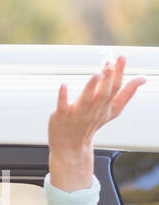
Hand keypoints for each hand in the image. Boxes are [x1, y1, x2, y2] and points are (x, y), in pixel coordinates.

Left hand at [49, 56, 144, 190]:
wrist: (71, 147)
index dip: (119, 72)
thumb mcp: (112, 111)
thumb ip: (127, 94)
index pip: (115, 88)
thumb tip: (143, 79)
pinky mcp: (61, 116)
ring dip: (91, 87)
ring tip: (96, 74)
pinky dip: (63, 96)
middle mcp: (93, 110)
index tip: (121, 57)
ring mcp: (77, 114)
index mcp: (105, 107)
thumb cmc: (90, 125)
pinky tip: (63, 85)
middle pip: (103, 94)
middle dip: (107, 79)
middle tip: (110, 64)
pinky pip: (63, 106)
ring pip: (86, 100)